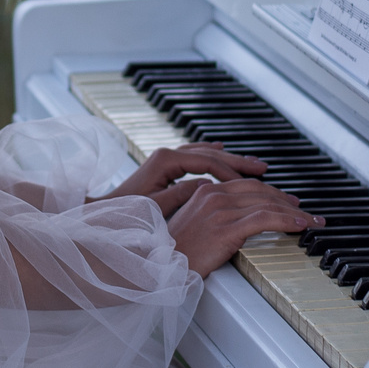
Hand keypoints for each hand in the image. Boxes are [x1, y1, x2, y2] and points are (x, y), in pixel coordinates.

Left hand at [98, 145, 270, 216]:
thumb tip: (207, 184)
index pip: (208, 162)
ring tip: (253, 165)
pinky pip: (197, 158)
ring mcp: (166, 158)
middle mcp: (167, 154)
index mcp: (165, 160)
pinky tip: (225, 159)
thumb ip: (180, 194)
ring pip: (205, 153)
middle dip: (238, 161)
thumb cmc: (128, 214)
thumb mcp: (156, 207)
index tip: (252, 181)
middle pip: (210, 153)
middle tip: (263, 168)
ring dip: (229, 159)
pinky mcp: (166, 167)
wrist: (105, 214)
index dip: (232, 171)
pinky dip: (214, 158)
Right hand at [165, 179, 322, 276]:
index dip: (272, 192)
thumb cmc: (172, 252)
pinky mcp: (226, 228)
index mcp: (204, 191)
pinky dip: (287, 220)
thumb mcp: (191, 224)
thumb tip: (236, 220)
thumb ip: (210, 215)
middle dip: (288, 200)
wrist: (156, 265)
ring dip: (295, 211)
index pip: (247, 185)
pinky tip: (300, 225)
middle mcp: (213, 195)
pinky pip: (265, 219)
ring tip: (312, 221)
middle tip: (306, 211)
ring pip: (267, 203)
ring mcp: (220, 210)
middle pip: (261, 190)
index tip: (289, 202)